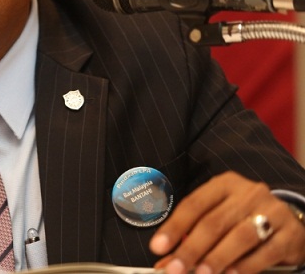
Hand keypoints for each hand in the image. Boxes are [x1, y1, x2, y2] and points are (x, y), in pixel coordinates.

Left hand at [150, 171, 304, 273]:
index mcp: (224, 184)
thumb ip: (193, 236)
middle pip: (214, 222)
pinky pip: (267, 251)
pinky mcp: (290, 232)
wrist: (290, 219)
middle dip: (191, 248)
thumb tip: (165, 261)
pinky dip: (246, 265)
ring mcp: (271, 211)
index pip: (194, 204)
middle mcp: (248, 193)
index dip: (174, 227)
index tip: (158, 248)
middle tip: (175, 268)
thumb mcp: (219, 217)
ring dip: (217, 258)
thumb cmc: (244, 218)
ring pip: (239, 236)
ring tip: (201, 273)